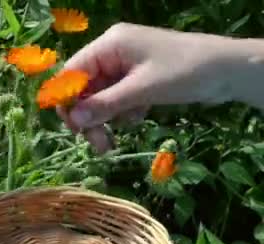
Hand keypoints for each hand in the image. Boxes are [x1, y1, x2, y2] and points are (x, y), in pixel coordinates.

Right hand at [57, 22, 263, 152]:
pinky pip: (117, 100)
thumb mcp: (141, 90)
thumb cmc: (184, 72)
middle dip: (88, 117)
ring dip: (105, 120)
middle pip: (84, 88)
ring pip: (100, 98)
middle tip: (98, 144)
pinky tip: (140, 116)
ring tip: (113, 142)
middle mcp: (113, 53)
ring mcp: (125, 66)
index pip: (72, 72)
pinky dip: (123, 113)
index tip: (73, 128)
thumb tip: (73, 120)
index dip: (67, 100)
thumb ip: (104, 105)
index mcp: (110, 45)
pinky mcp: (138, 79)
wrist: (229, 70)